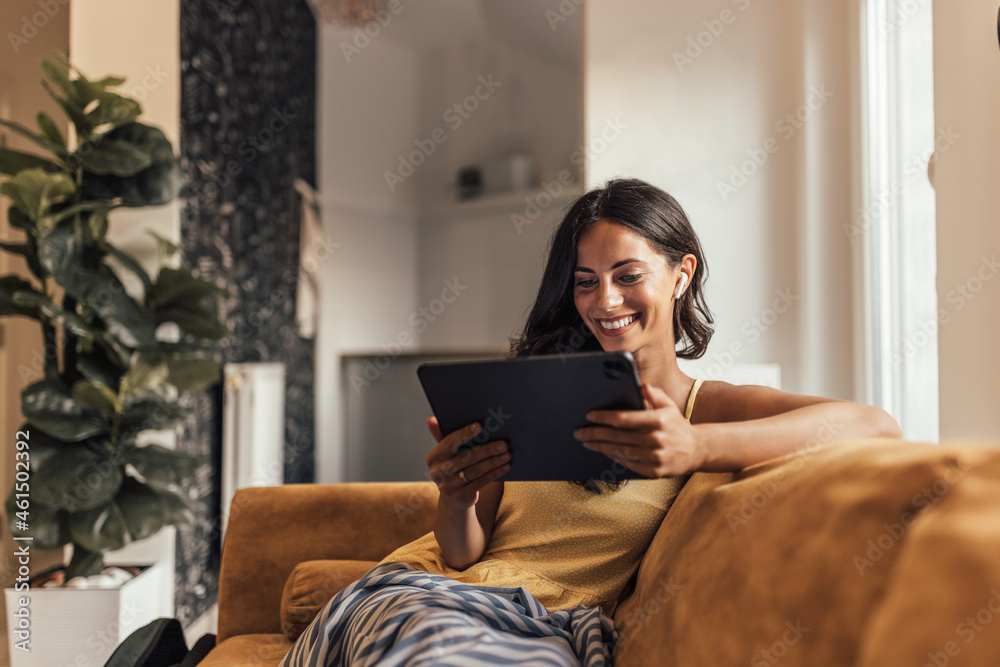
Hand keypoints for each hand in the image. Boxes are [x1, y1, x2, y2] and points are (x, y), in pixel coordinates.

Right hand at [426, 417, 509, 510]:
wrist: (454, 498)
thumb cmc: (454, 467)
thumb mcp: (448, 453)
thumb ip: (442, 435)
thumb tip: (432, 419)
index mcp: (434, 457)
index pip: (450, 442)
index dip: (465, 434)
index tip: (480, 427)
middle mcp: (438, 472)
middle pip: (466, 457)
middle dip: (487, 449)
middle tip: (504, 444)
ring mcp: (448, 486)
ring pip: (476, 470)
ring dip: (494, 462)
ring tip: (507, 454)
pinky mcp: (460, 496)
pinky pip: (481, 482)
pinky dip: (495, 473)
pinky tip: (505, 466)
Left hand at [573, 383, 704, 476]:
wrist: (696, 450)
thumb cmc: (677, 425)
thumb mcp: (669, 406)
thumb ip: (654, 395)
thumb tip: (641, 385)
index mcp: (658, 421)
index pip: (623, 419)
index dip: (604, 417)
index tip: (590, 416)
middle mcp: (656, 439)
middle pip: (617, 436)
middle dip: (594, 433)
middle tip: (579, 432)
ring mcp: (655, 457)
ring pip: (619, 451)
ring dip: (600, 446)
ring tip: (587, 441)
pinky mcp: (654, 471)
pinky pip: (628, 463)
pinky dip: (613, 456)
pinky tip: (604, 450)